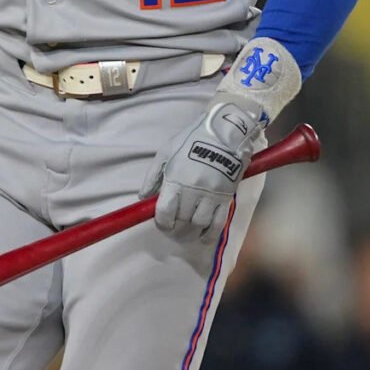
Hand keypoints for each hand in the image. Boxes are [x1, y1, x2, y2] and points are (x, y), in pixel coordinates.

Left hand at [141, 99, 263, 244]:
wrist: (224, 132)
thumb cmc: (191, 140)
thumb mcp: (166, 152)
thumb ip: (152, 176)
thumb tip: (143, 197)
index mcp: (176, 179)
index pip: (165, 211)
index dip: (162, 223)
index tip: (162, 224)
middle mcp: (193, 190)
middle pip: (181, 220)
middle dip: (175, 231)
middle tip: (173, 232)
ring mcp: (211, 194)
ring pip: (199, 224)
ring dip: (191, 234)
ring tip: (187, 234)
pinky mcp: (226, 197)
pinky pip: (218, 223)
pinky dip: (210, 235)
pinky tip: (203, 237)